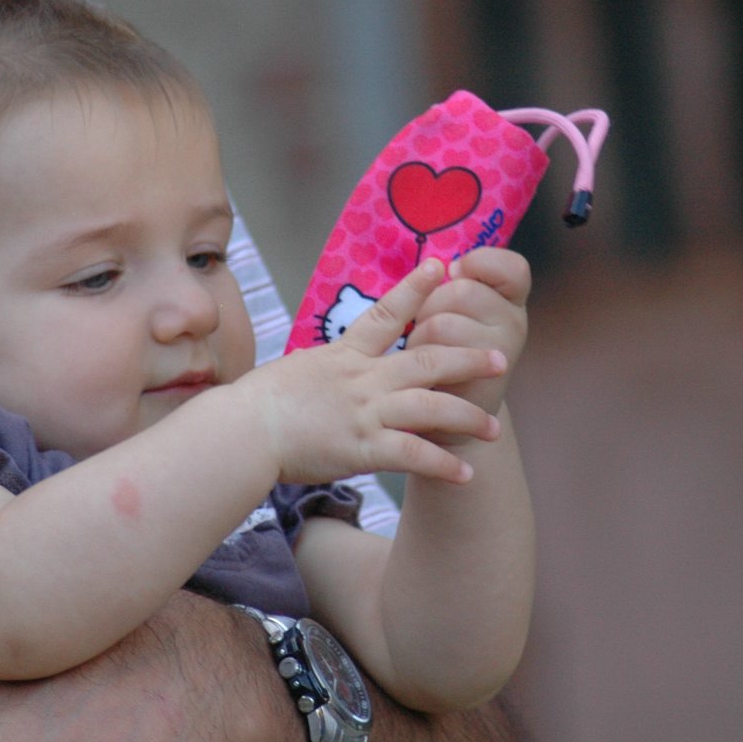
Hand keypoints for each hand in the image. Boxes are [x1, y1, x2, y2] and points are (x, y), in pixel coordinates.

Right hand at [234, 258, 504, 485]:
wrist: (241, 431)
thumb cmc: (256, 405)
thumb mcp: (294, 371)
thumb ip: (321, 369)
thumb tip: (323, 367)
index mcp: (344, 356)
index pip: (386, 314)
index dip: (416, 290)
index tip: (441, 267)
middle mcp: (362, 379)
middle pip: (427, 360)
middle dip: (467, 358)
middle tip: (501, 357)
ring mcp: (364, 412)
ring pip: (431, 407)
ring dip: (467, 417)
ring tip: (494, 427)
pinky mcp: (362, 448)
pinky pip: (413, 455)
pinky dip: (442, 464)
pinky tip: (466, 474)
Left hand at [407, 247, 530, 416]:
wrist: (453, 415)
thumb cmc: (447, 347)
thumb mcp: (460, 308)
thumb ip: (459, 283)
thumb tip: (442, 267)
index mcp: (513, 301)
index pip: (512, 268)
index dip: (480, 263)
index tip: (457, 274)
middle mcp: (515, 325)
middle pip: (462, 291)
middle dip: (433, 305)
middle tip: (435, 326)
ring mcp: (500, 356)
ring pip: (441, 324)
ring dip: (420, 335)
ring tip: (427, 352)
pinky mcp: (476, 384)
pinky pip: (432, 356)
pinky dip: (417, 361)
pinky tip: (426, 372)